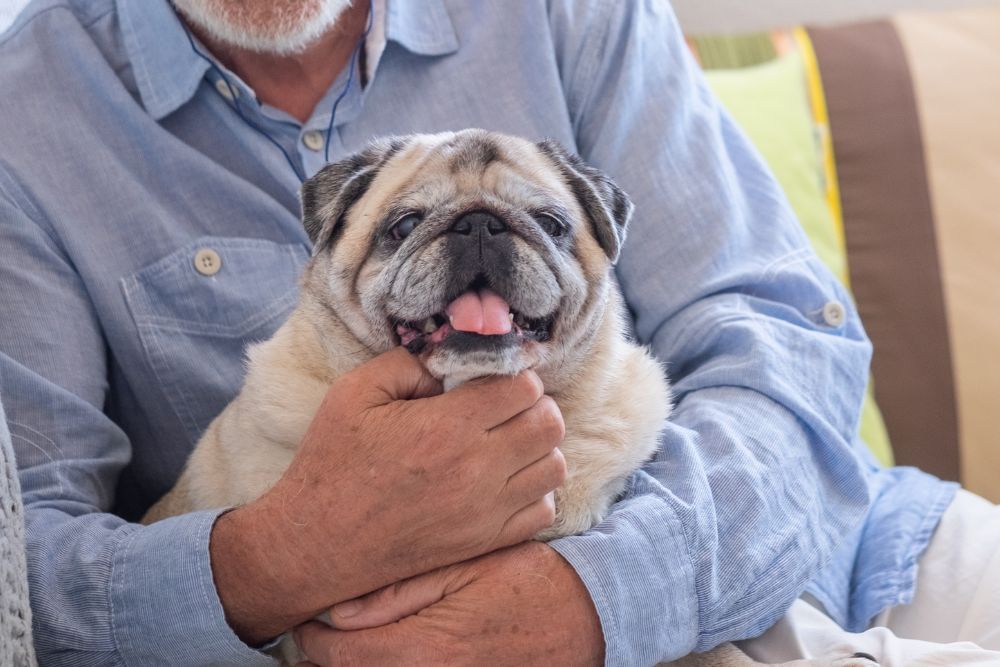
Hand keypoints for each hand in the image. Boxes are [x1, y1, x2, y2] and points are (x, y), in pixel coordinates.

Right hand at [211, 348, 566, 642]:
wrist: (318, 542)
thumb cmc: (332, 463)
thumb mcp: (355, 392)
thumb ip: (408, 362)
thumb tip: (451, 359)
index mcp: (447, 426)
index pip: (525, 387)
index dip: (514, 374)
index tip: (494, 377)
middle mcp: (477, 470)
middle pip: (549, 423)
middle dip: (533, 405)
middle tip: (505, 405)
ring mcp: (486, 511)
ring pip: (554, 466)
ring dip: (538, 446)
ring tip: (507, 440)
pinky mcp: (485, 541)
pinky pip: (542, 509)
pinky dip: (533, 489)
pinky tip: (504, 479)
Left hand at [294, 541, 604, 665]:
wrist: (591, 616)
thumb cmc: (530, 581)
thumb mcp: (468, 566)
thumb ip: (402, 590)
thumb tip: (339, 609)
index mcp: (422, 648)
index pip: (338, 656)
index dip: (311, 637)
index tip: (306, 617)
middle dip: (326, 658)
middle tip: (317, 632)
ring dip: (355, 666)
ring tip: (345, 645)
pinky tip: (386, 655)